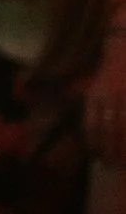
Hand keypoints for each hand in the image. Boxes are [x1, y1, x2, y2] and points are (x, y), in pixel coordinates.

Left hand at [86, 23, 125, 164]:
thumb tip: (90, 133)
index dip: (95, 143)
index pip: (93, 125)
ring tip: (124, 160)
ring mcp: (125, 96)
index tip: (97, 156)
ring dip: (124, 145)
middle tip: (112, 163)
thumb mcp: (95, 89)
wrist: (123, 50)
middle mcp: (110, 96)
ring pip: (125, 126)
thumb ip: (92, 109)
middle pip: (109, 129)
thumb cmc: (109, 74)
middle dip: (110, 149)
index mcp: (96, 96)